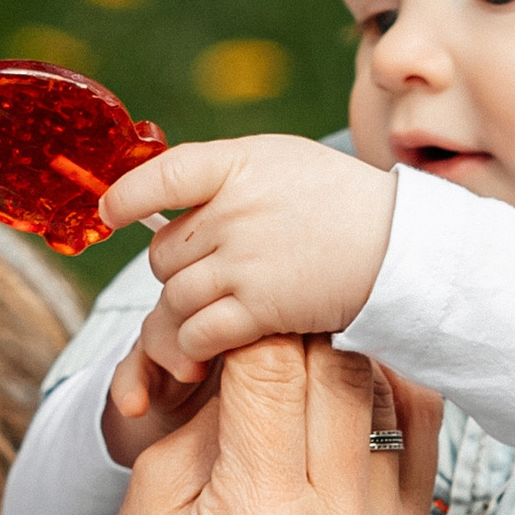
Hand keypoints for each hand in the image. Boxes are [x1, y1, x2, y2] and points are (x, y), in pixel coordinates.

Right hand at [87, 334, 439, 514]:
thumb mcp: (151, 495)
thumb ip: (210, 407)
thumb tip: (259, 324)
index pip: (272, 367)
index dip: (244, 321)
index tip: (223, 308)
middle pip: (336, 367)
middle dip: (292, 326)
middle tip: (261, 311)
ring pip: (382, 388)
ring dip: (337, 351)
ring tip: (296, 345)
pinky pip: (416, 429)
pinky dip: (380, 389)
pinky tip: (340, 381)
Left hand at [101, 139, 398, 402]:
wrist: (404, 249)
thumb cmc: (344, 205)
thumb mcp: (284, 163)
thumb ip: (226, 175)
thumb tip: (165, 199)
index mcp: (240, 164)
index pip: (163, 174)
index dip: (128, 195)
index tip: (110, 212)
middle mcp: (235, 209)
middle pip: (163, 253)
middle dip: (176, 273)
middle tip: (206, 283)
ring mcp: (245, 260)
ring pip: (174, 298)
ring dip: (183, 316)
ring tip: (211, 319)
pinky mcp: (260, 308)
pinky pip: (197, 333)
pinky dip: (194, 347)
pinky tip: (211, 351)